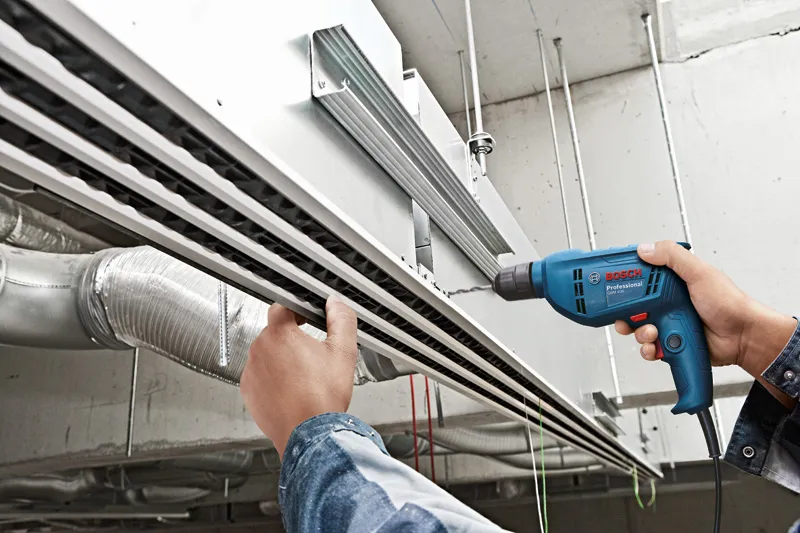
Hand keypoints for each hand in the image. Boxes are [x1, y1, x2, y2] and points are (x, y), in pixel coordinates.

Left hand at [240, 295, 357, 457]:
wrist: (308, 434)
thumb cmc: (323, 396)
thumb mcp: (343, 352)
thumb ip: (341, 319)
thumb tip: (336, 304)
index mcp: (280, 334)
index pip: (282, 306)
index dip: (297, 310)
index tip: (306, 319)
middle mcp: (260, 349)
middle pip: (274, 332)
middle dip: (291, 338)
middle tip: (311, 354)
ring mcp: (251, 371)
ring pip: (267, 354)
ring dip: (281, 359)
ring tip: (303, 377)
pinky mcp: (248, 390)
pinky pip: (259, 375)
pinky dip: (272, 379)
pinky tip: (290, 389)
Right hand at [614, 241, 794, 381]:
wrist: (742, 337)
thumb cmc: (728, 303)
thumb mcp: (700, 273)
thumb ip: (673, 257)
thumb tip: (645, 249)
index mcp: (671, 283)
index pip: (639, 279)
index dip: (624, 283)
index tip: (612, 285)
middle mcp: (666, 303)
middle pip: (631, 307)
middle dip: (625, 314)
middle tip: (627, 317)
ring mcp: (667, 323)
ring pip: (637, 329)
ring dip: (639, 333)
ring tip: (652, 332)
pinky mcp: (669, 343)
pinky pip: (648, 348)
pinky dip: (648, 349)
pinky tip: (657, 345)